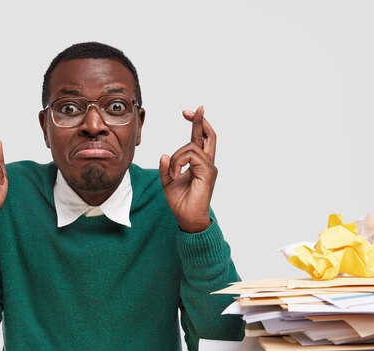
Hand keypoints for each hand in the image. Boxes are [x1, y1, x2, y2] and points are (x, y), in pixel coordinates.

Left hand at [159, 106, 216, 232]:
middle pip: (208, 135)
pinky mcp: (208, 172)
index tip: (188, 112)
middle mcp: (206, 163)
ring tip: (172, 173)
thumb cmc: (180, 201)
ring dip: (176, 157)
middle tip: (190, 110)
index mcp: (198, 163)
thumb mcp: (167, 182)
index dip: (197, 124)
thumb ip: (166, 167)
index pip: (200, 139)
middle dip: (199, 120)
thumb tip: (164, 155)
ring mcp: (209, 167)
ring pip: (191, 146)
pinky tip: (175, 174)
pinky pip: (191, 156)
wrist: (188, 218)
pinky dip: (178, 163)